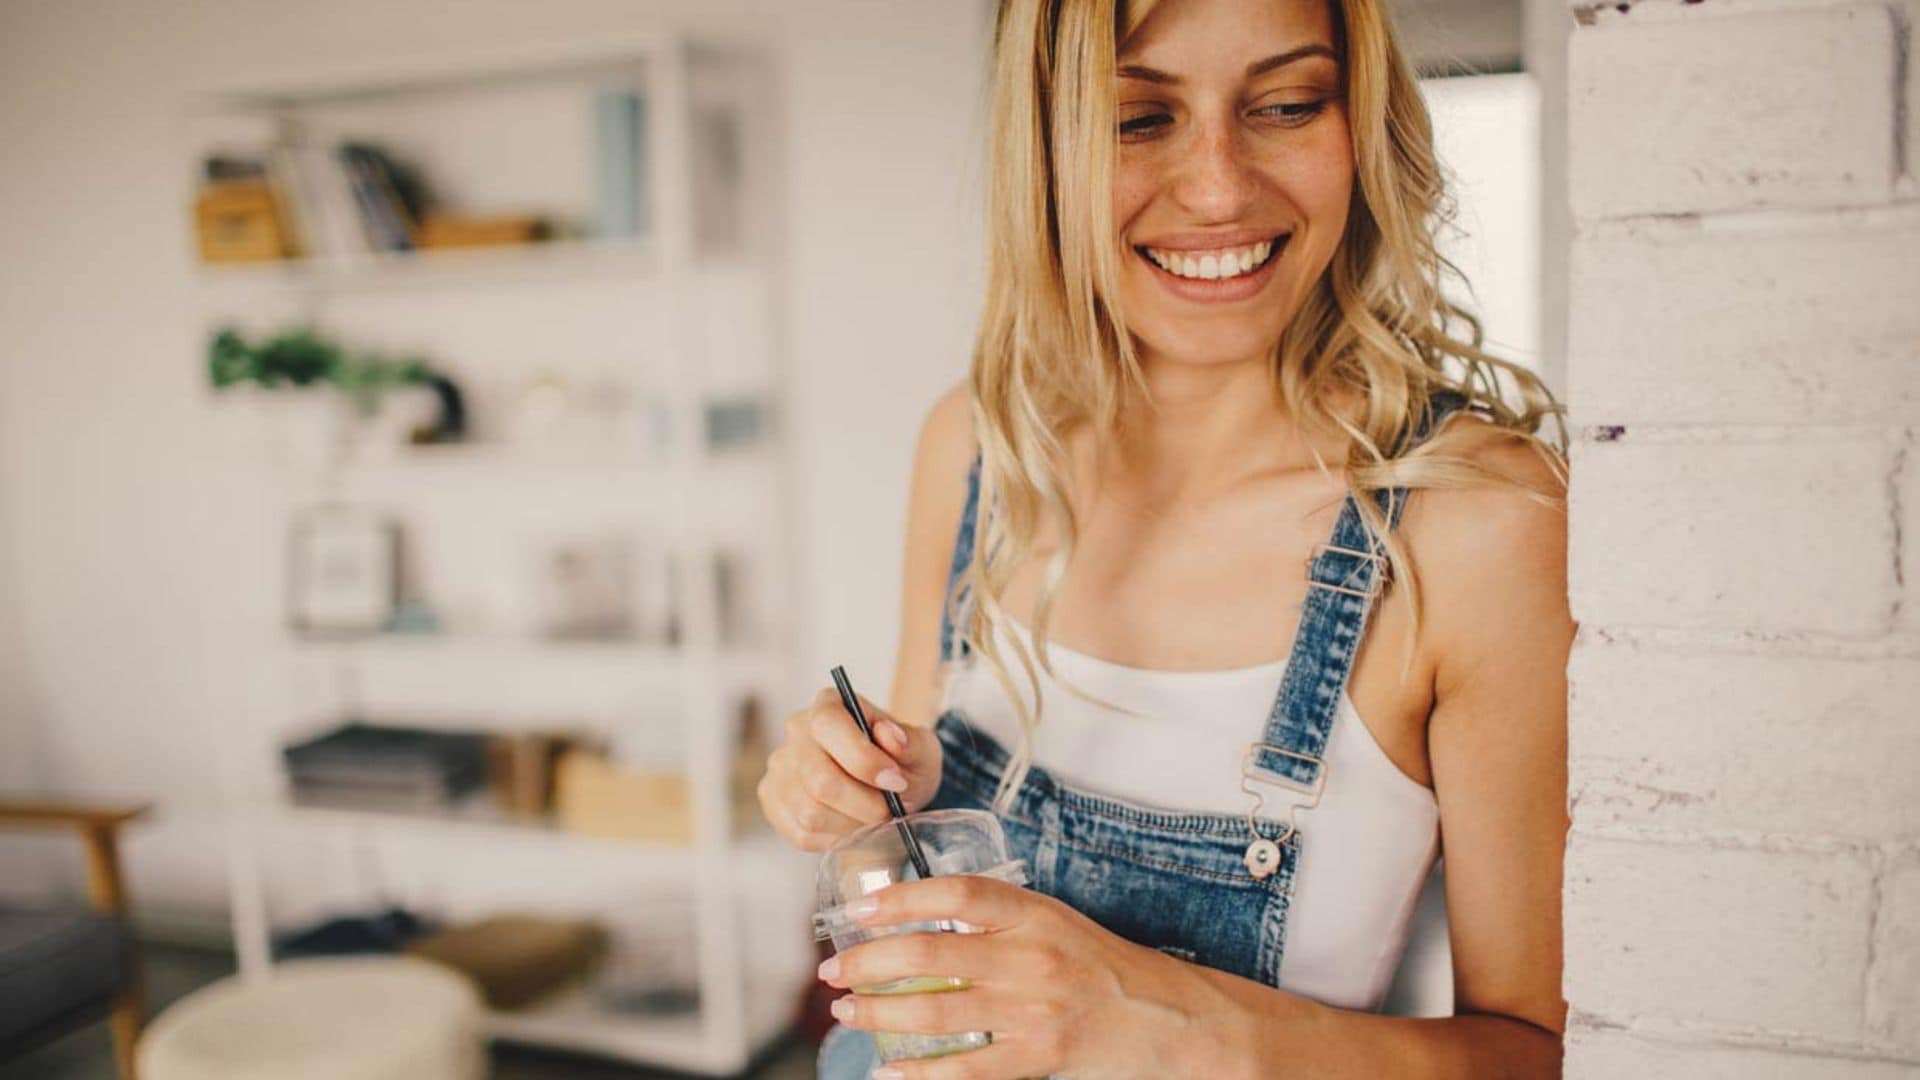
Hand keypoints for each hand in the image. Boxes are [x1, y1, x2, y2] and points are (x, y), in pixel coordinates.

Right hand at [757, 687, 943, 851]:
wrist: (890, 787)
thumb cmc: (903, 762)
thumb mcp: (922, 750)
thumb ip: (910, 742)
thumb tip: (890, 736)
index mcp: (829, 705)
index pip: (828, 725)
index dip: (862, 759)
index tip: (895, 781)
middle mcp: (796, 732)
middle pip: (819, 778)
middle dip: (864, 804)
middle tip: (891, 810)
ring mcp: (781, 768)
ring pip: (810, 812)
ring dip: (853, 824)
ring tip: (875, 817)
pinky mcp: (774, 802)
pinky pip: (802, 833)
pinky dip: (837, 838)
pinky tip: (854, 825)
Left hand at [816, 875, 1218, 1079]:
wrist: (1170, 1017)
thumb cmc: (1106, 968)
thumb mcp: (1057, 924)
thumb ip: (1000, 921)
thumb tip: (923, 924)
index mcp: (1035, 912)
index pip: (955, 895)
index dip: (899, 899)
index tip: (858, 910)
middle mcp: (1031, 954)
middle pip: (930, 952)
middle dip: (868, 962)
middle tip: (834, 970)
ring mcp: (1035, 1006)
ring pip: (937, 1009)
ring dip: (881, 1013)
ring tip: (849, 1013)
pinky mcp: (1041, 1052)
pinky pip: (968, 1067)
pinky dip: (923, 1072)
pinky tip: (890, 1071)